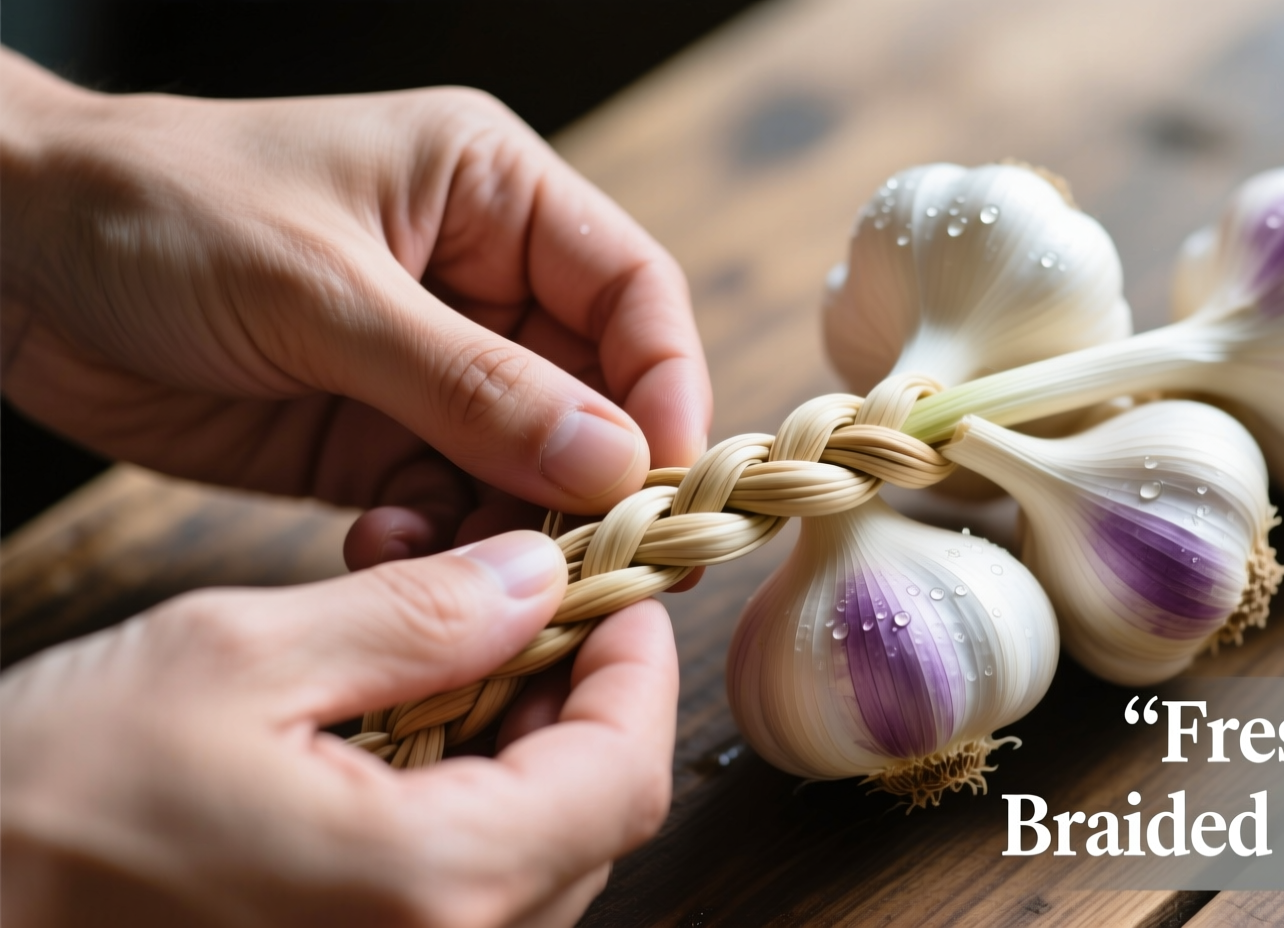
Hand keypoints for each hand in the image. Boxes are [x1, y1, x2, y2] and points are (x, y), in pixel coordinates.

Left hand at [0, 51, 710, 566]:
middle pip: (594, 393)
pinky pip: (449, 505)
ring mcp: (430, 366)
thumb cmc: (157, 213)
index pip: (630, 290)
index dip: (666, 382)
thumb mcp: (321, 290)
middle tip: (582, 558)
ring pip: (527, 466)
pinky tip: (383, 546)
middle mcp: (480, 281)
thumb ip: (471, 383)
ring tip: (460, 562)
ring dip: (509, 524)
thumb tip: (614, 459)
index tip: (665, 478)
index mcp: (491, 194)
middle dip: (591, 477)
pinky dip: (438, 543)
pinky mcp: (376, 437)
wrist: (6, 262)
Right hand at [0, 530, 677, 927]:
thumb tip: (536, 577)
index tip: (615, 592)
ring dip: (515, 750)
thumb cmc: (39, 808)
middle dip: (575, 700)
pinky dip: (457, 809)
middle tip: (526, 608)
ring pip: (531, 860)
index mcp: (431, 887)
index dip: (637, 668)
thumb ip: (416, 616)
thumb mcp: (234, 659)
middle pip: (590, 820)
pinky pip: (457, 898)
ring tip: (441, 660)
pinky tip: (392, 738)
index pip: (625, 775)